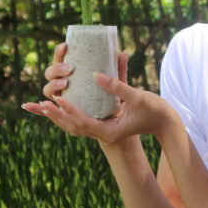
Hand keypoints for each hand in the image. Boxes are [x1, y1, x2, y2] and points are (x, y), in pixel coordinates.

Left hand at [22, 46, 177, 145]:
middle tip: (43, 103)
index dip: (70, 110)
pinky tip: (60, 106)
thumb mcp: (136, 97)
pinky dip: (69, 115)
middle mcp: (104, 133)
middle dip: (58, 115)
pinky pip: (81, 121)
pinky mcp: (104, 124)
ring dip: (59, 117)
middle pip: (74, 127)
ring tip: (43, 106)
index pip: (84, 122)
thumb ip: (117, 85)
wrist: (164, 122)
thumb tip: (97, 73)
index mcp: (110, 132)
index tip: (59, 98)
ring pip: (75, 127)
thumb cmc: (153, 110)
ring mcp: (103, 130)